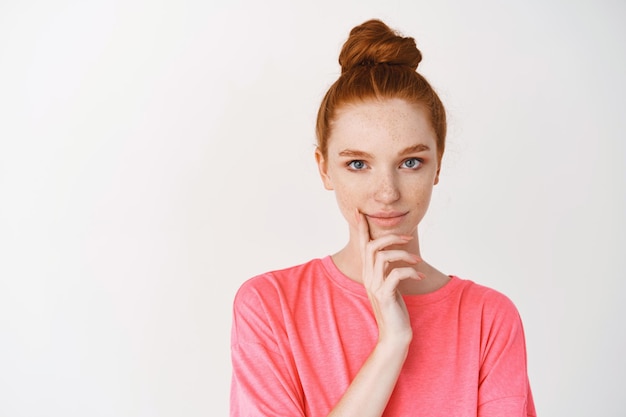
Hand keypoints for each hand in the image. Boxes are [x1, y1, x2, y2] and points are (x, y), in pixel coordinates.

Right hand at [356, 209, 424, 345]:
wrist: (394, 335)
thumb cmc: (395, 309)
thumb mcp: (390, 285)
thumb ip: (388, 269)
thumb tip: (395, 253)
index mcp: (368, 273)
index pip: (362, 245)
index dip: (362, 229)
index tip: (361, 213)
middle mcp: (368, 277)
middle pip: (372, 246)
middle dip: (391, 236)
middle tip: (409, 237)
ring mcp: (375, 286)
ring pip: (383, 256)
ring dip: (404, 254)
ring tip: (418, 260)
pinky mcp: (385, 295)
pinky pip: (395, 274)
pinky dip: (410, 272)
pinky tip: (419, 277)